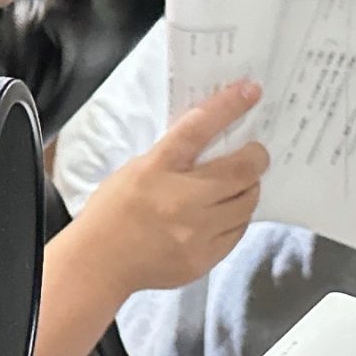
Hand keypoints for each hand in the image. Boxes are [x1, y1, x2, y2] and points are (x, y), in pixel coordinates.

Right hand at [75, 80, 268, 293]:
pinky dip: (237, 218)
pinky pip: (237, 232)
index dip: (228, 106)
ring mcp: (195, 233)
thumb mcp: (137, 170)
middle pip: (239, 171)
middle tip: (255, 154)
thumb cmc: (114, 210)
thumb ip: (173, 157)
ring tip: (239, 186)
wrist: (100, 263)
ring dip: (248, 189)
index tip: (251, 91)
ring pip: (246, 203)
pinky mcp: (204, 258)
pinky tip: (224, 215)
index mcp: (157, 169)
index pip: (198, 129)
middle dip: (255, 158)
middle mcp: (180, 200)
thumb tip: (213, 141)